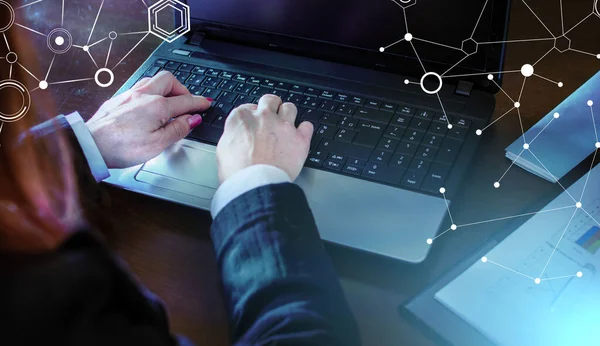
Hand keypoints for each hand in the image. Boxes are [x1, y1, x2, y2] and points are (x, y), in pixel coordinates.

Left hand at [86, 71, 211, 167]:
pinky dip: (151, 92)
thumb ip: (178, 129)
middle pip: (169, 80)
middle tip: (188, 101)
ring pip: (153, 80)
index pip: (185, 101)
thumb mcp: (158, 144)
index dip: (199, 103)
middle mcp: (143, 95)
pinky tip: (149, 104)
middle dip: (182, 88)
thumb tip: (192, 119)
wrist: (90, 145)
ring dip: (166, 88)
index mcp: (157, 106)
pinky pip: (140, 87)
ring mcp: (129, 95)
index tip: (206, 104)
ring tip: (170, 101)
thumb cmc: (121, 147)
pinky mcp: (118, 99)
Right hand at [216, 94, 313, 182]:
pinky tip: (301, 135)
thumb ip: (232, 136)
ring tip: (286, 124)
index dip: (253, 116)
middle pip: (270, 100)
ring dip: (288, 114)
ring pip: (290, 108)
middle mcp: (263, 117)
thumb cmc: (236, 171)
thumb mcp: (223, 150)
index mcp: (242, 118)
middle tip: (271, 116)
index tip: (254, 123)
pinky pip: (307, 126)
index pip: (249, 107)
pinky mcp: (299, 139)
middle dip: (271, 106)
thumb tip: (237, 138)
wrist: (254, 184)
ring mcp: (283, 126)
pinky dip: (305, 130)